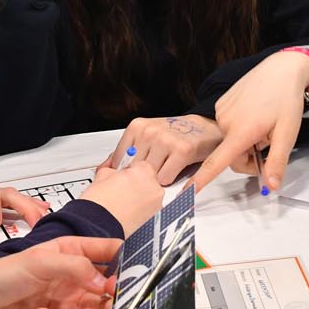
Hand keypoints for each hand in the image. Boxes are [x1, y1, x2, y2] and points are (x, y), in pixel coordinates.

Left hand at [0, 235, 122, 308]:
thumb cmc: (3, 276)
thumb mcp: (39, 262)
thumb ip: (74, 267)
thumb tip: (103, 278)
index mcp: (68, 251)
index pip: (104, 249)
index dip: (122, 254)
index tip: (138, 264)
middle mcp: (72, 274)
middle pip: (106, 277)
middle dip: (117, 283)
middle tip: (123, 291)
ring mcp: (68, 297)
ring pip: (98, 301)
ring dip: (106, 303)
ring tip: (109, 306)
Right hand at [79, 158, 162, 232]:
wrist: (98, 230)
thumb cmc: (98, 206)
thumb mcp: (101, 177)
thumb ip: (113, 171)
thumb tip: (113, 173)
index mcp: (144, 172)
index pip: (140, 165)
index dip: (128, 173)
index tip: (121, 179)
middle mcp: (155, 188)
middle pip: (148, 181)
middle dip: (135, 186)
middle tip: (120, 194)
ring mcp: (157, 206)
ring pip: (149, 198)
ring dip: (139, 200)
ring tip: (122, 207)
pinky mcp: (155, 221)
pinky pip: (150, 212)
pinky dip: (141, 213)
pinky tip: (127, 216)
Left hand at [108, 115, 222, 185]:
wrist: (204, 127)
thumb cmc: (174, 135)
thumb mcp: (146, 136)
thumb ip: (128, 150)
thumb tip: (105, 169)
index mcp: (137, 127)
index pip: (118, 160)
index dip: (126, 171)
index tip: (134, 173)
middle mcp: (149, 132)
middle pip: (133, 170)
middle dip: (141, 176)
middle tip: (152, 172)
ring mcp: (165, 141)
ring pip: (148, 176)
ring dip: (156, 179)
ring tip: (165, 169)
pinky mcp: (181, 151)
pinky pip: (165, 179)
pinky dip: (169, 180)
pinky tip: (174, 171)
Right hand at [193, 50, 308, 191]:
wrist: (281, 69)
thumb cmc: (286, 101)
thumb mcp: (287, 134)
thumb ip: (276, 162)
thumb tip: (271, 187)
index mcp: (240, 132)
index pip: (216, 163)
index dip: (201, 180)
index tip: (187, 193)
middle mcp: (225, 123)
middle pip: (231, 156)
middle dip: (248, 157)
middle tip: (269, 142)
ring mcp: (221, 112)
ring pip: (230, 142)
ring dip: (245, 140)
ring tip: (263, 122)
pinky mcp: (220, 104)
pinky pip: (228, 127)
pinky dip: (240, 127)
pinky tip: (254, 112)